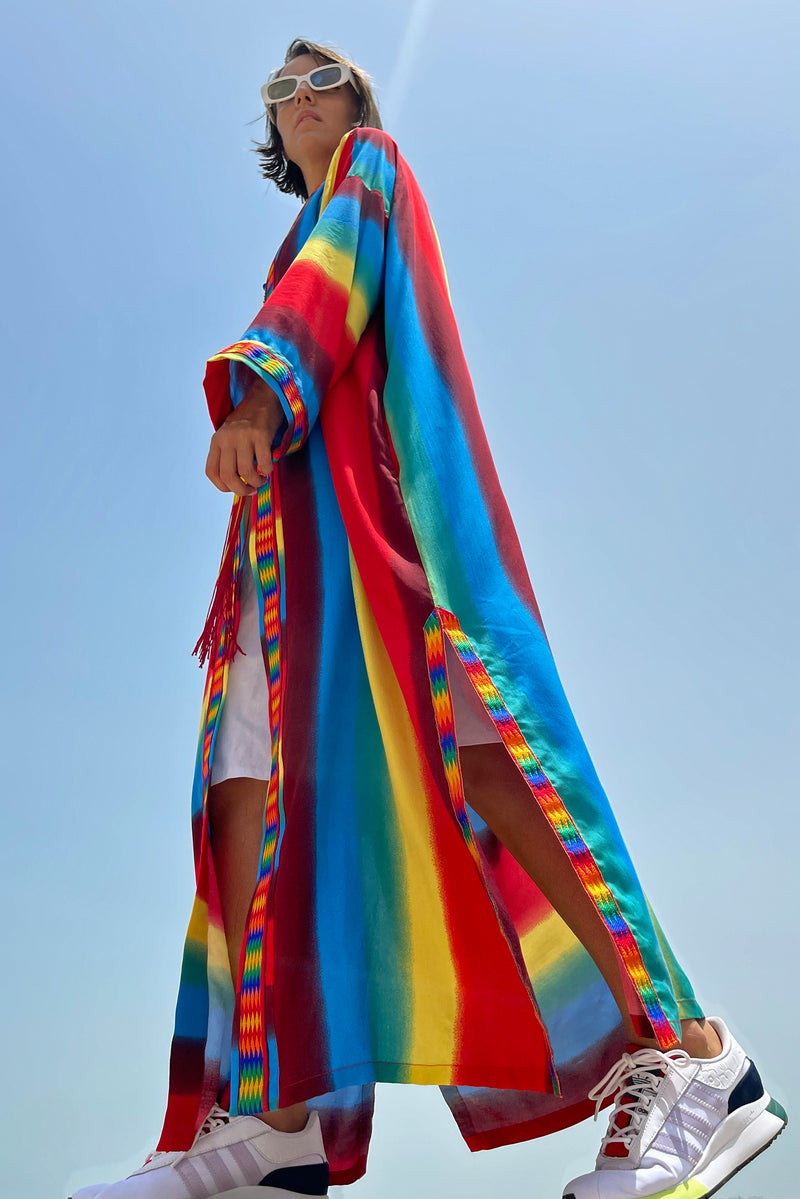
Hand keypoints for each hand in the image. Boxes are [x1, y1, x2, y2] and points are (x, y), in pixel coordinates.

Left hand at [205, 376, 284, 494]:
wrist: (264, 398)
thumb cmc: (248, 422)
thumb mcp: (230, 437)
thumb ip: (228, 456)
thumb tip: (236, 484)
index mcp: (216, 441)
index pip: (212, 472)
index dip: (223, 486)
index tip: (235, 489)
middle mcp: (227, 438)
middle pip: (228, 475)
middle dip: (240, 490)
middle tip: (251, 491)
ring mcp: (243, 436)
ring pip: (245, 471)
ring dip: (256, 482)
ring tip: (262, 480)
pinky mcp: (260, 434)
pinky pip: (263, 463)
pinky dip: (267, 471)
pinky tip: (269, 469)